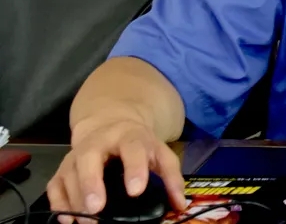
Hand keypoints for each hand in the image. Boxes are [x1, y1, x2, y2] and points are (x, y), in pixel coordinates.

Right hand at [47, 115, 186, 223]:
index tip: (135, 191)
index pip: (132, 148)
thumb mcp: (159, 152)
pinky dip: (58, 204)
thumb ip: (171, 176)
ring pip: (69, 175)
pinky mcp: (62, 168)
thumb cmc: (137, 143)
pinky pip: (55, 186)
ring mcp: (77, 155)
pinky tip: (68, 220)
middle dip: (91, 183)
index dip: (134, 169)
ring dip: (75, 200)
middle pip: (89, 158)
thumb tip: (180, 205)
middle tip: (96, 208)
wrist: (109, 122)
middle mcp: (98, 142)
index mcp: (128, 136)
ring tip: (86, 222)